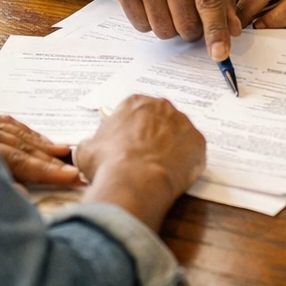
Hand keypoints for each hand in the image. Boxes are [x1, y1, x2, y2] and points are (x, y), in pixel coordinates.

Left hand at [0, 114, 81, 187]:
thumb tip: (23, 196)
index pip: (20, 161)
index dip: (47, 170)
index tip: (72, 177)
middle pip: (23, 147)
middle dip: (50, 160)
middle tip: (74, 171)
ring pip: (17, 132)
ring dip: (41, 143)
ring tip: (63, 151)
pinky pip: (6, 122)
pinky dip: (24, 131)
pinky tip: (35, 137)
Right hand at [73, 94, 206, 230]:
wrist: (133, 182)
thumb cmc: (108, 163)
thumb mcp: (86, 149)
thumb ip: (93, 141)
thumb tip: (91, 147)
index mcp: (135, 103)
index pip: (135, 111)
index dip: (132, 130)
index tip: (129, 144)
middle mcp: (162, 107)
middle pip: (159, 119)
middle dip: (153, 136)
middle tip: (144, 157)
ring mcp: (183, 124)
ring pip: (178, 134)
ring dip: (171, 148)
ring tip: (159, 169)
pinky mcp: (198, 143)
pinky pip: (193, 151)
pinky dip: (186, 162)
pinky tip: (174, 174)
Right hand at [108, 0, 240, 62]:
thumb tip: (234, 30)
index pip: (208, 2)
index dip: (215, 31)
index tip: (220, 53)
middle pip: (185, 23)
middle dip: (193, 31)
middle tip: (192, 17)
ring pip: (163, 30)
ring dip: (171, 28)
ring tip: (171, 6)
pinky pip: (142, 26)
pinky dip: (151, 23)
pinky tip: (153, 3)